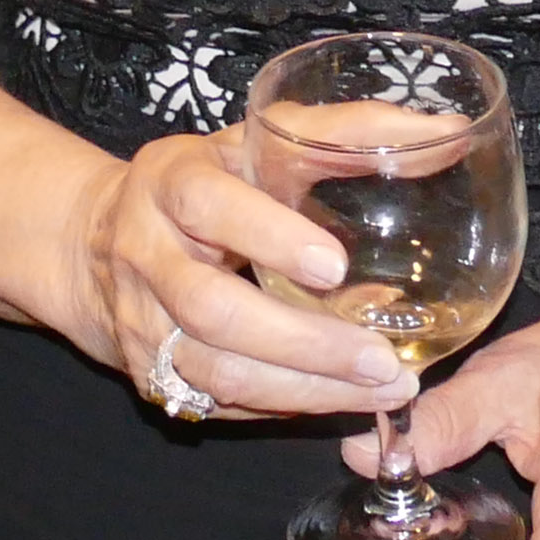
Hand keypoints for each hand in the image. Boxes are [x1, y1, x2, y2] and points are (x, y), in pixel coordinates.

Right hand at [66, 130, 416, 423]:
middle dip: (304, 343)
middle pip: (214, 311)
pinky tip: (343, 401)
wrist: (96, 242)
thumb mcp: (256, 140)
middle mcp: (145, 254)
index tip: (335, 265)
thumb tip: (444, 132)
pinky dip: (287, 407)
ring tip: (384, 391)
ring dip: (306, 390)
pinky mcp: (152, 376)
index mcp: (169, 182)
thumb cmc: (205, 182)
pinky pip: (221, 405)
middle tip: (382, 360)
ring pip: (218, 372)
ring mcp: (143, 323)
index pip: (207, 205)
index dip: (267, 236)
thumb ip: (343, 132)